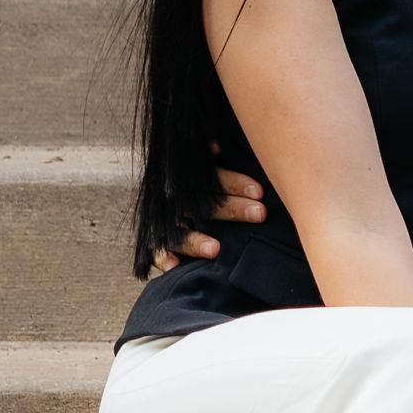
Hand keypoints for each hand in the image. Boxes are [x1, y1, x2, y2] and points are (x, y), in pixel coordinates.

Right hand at [148, 142, 265, 275]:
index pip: (215, 177)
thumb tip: (217, 145)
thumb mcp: (205, 163)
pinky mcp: (153, 240)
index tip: (260, 192)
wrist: (160, 185)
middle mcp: (175, 197)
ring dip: (195, 240)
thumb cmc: (201, 180)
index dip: (236, 183)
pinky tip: (174, 267)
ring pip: (179, 231)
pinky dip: (162, 257)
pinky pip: (154, 250)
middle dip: (232, 208)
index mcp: (190, 175)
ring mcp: (163, 220)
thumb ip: (209, 156)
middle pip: (203, 203)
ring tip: (215, 249)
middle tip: (259, 214)